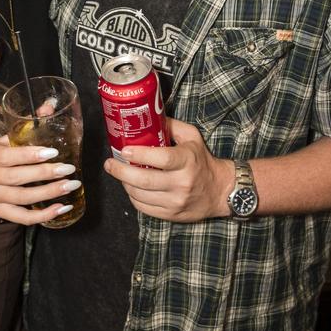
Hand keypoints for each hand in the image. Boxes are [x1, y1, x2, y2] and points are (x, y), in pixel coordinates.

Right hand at [0, 135, 79, 225]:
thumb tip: (50, 106)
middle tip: (68, 169)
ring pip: (22, 199)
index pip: (9, 156)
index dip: (31, 155)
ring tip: (70, 186)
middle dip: (46, 174)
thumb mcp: (1, 140)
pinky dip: (42, 216)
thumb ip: (26, 126)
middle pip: (18, 178)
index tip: (53, 152)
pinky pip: (21, 217)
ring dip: (48, 194)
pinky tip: (60, 208)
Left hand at [103, 118, 233, 221]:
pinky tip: (130, 187)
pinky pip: (144, 208)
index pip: (162, 159)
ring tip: (118, 173)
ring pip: (141, 196)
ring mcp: (176, 202)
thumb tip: (147, 115)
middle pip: (145, 181)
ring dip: (125, 184)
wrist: (220, 191)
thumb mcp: (192, 137)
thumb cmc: (202, 160)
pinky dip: (133, 197)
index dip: (140, 155)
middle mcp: (182, 183)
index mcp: (187, 161)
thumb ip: (171, 125)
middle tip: (110, 163)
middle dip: (122, 172)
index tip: (124, 150)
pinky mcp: (172, 215)